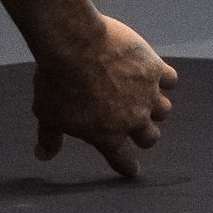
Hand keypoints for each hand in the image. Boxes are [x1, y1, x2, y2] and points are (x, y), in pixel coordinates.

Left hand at [32, 15, 176, 178]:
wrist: (73, 44)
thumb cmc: (56, 81)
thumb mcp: (47, 114)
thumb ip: (49, 137)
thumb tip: (42, 156)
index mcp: (108, 136)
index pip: (124, 161)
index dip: (127, 166)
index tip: (130, 168)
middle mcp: (134, 119)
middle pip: (150, 138)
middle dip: (143, 134)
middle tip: (135, 124)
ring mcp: (147, 94)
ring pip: (164, 110)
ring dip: (155, 107)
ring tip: (144, 97)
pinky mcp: (154, 68)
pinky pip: (171, 79)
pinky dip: (164, 78)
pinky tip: (155, 73)